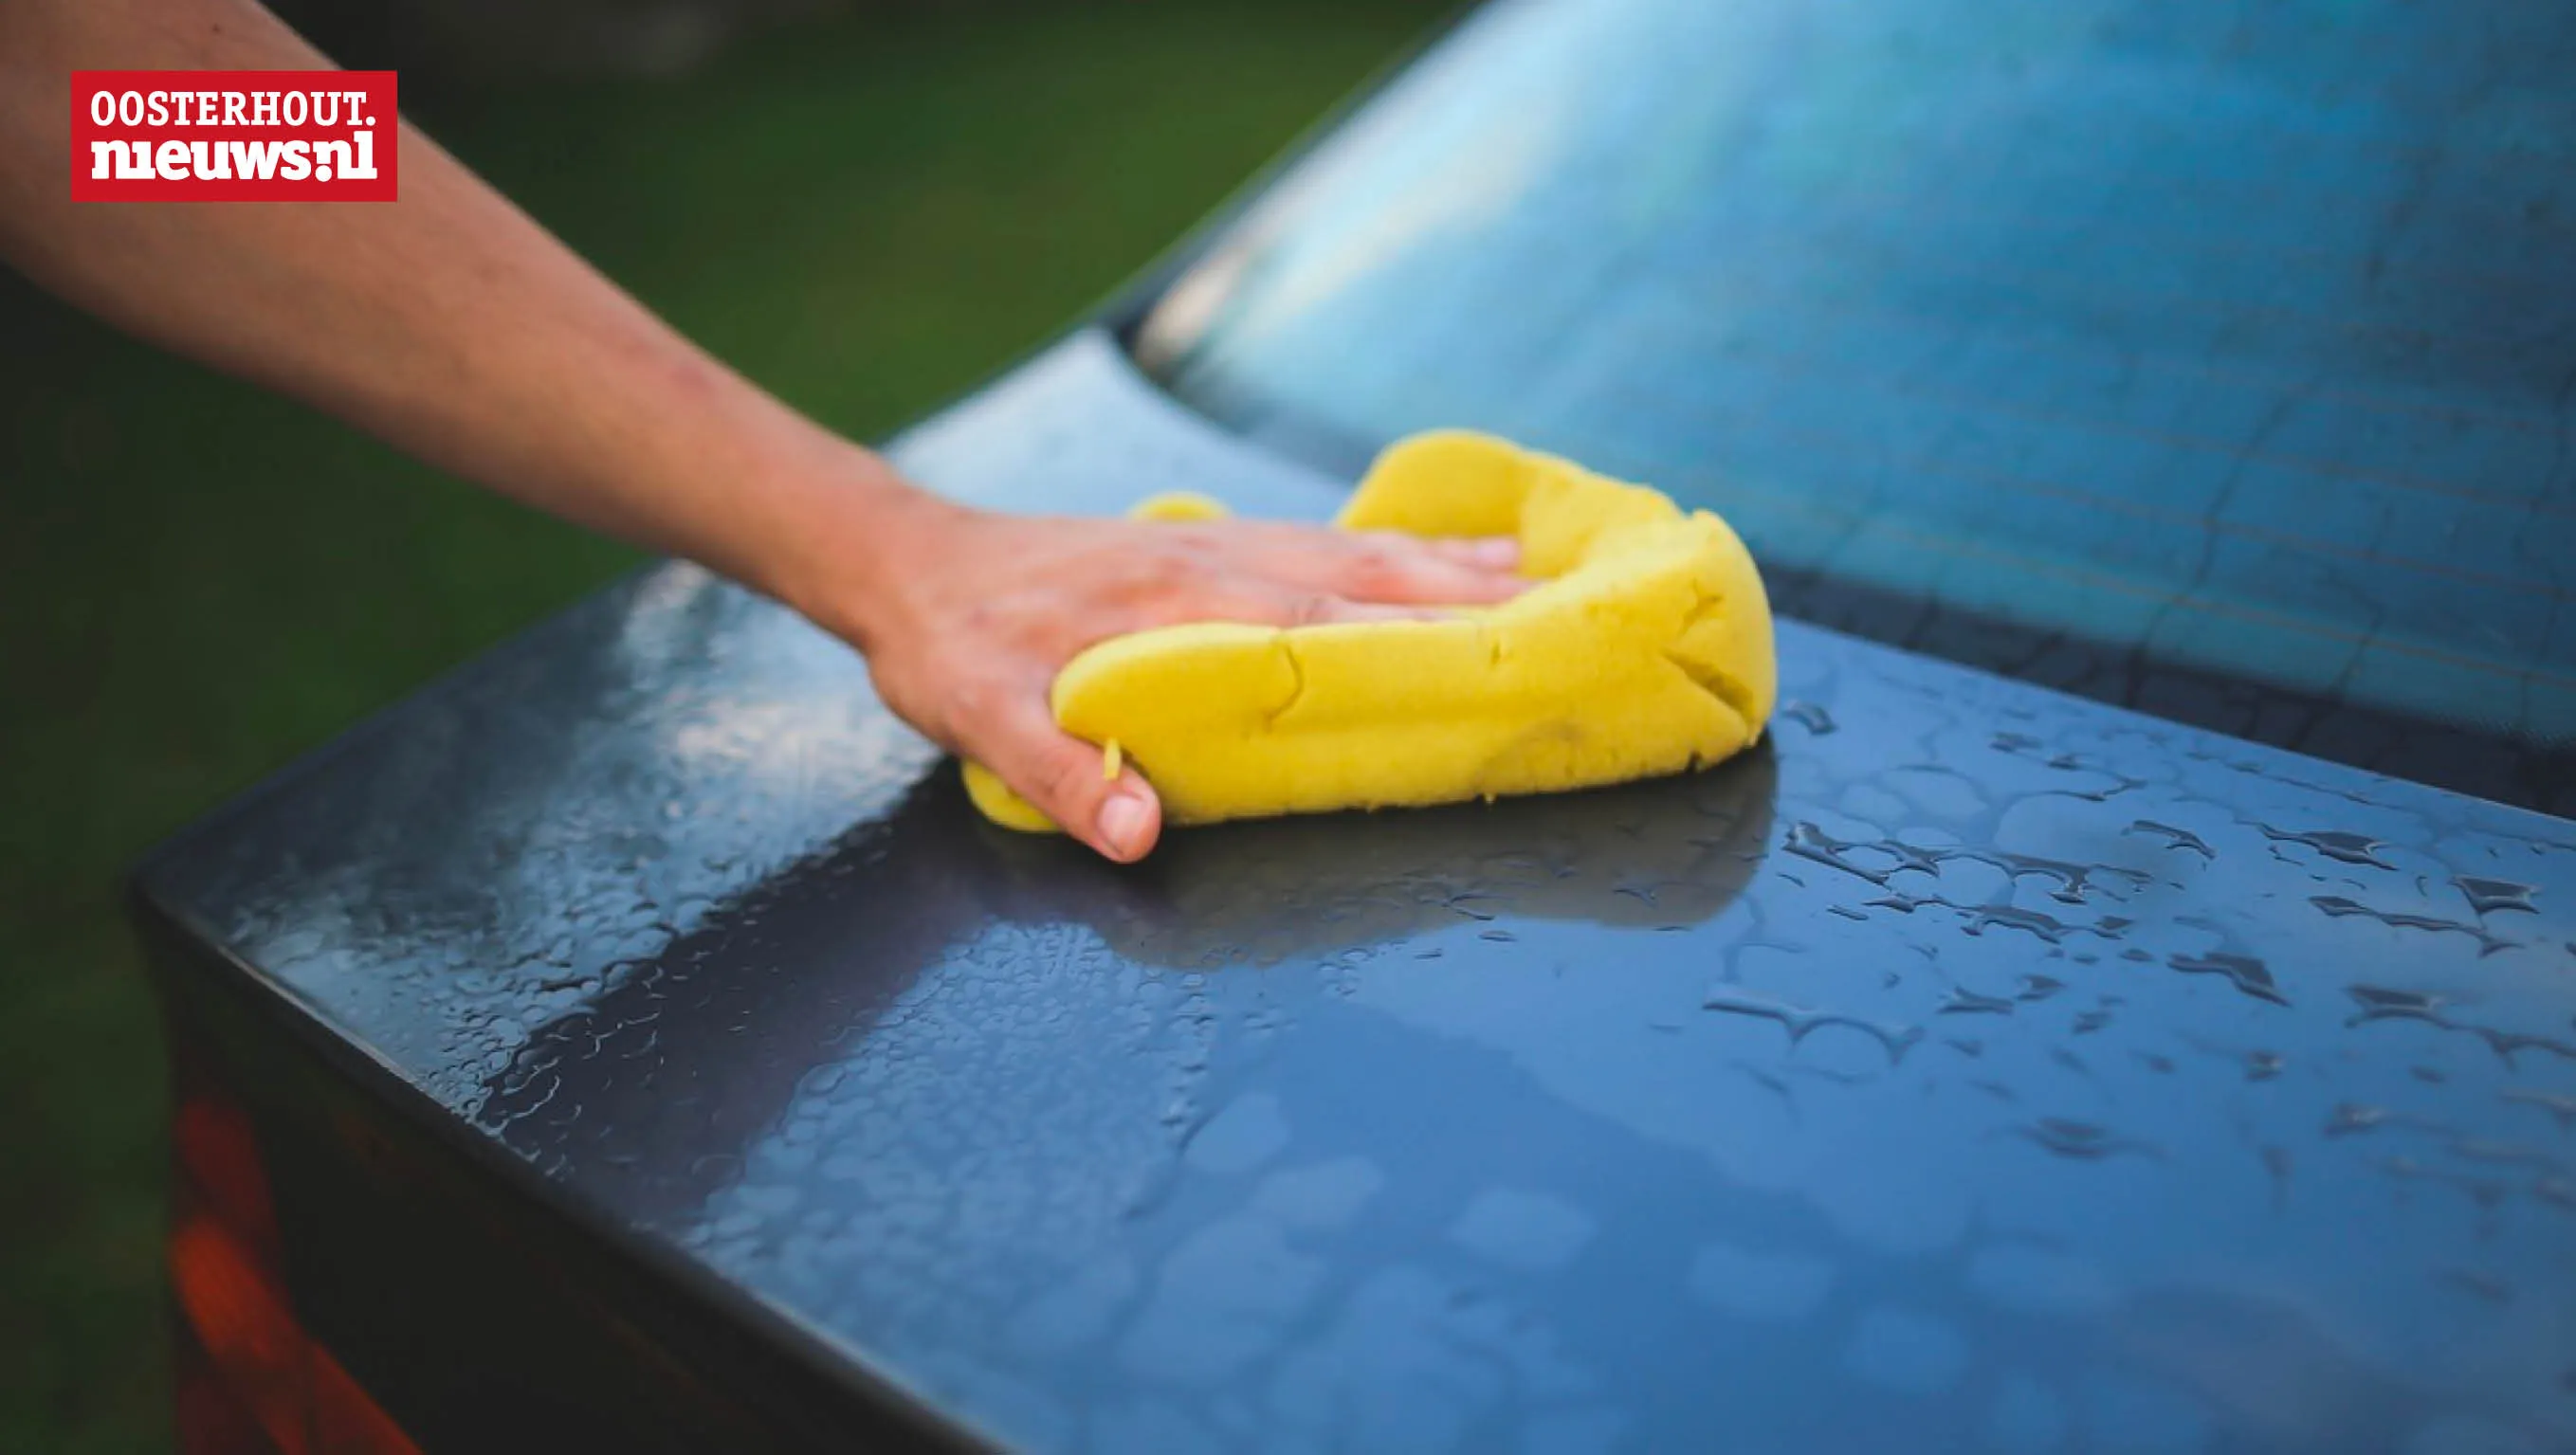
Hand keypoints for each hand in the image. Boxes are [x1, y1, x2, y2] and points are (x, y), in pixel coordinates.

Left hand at [828, 492, 1524, 862]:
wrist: (909, 561)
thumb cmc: (949, 646)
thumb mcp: (977, 716)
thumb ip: (1060, 772)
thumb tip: (1141, 836)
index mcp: (1178, 603)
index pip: (1322, 624)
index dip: (1417, 643)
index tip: (1505, 662)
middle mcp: (1218, 559)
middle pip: (1369, 577)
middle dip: (1474, 602)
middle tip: (1574, 623)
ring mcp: (1222, 543)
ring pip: (1362, 551)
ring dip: (1455, 567)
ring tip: (1549, 581)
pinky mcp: (1214, 543)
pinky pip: (1331, 540)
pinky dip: (1406, 548)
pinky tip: (1456, 554)